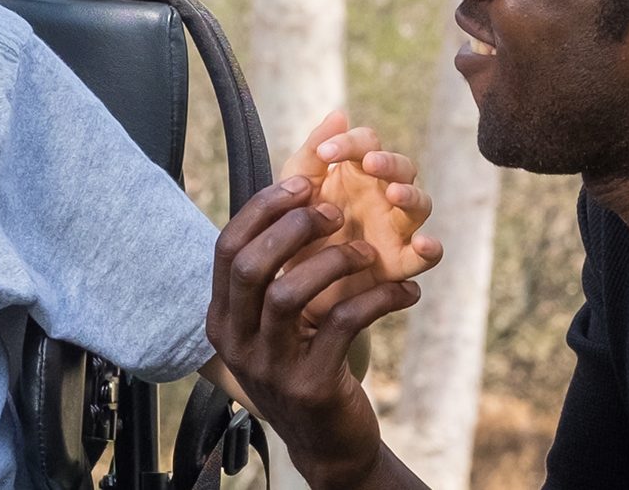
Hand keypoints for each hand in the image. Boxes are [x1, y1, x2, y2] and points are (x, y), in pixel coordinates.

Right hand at [208, 175, 422, 487]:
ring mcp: (269, 367)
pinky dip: (376, 300)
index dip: (263, 209)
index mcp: (223, 317)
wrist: (328, 443)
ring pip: (288, 295)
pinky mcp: (309, 386)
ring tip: (370, 253)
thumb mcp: (280, 322)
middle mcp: (235, 342)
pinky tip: (405, 292)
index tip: (304, 184)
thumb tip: (301, 190)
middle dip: (294, 228)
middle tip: (336, 212)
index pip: (227, 248)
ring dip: (334, 262)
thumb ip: (279, 270)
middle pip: (249, 266)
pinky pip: (341, 326)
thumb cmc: (307, 363)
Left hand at [281, 111, 440, 319]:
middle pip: (403, 168)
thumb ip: (312, 152)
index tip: (325, 154)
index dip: (351, 142)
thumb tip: (339, 113)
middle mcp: (383, 196)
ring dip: (411, 195)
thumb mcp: (295, 188)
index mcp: (357, 173)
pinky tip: (424, 244)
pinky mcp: (398, 263)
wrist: (290, 285)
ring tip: (393, 194)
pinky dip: (431, 250)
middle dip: (389, 163)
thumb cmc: (297, 227)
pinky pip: (424, 256)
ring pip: (420, 205)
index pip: (368, 144)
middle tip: (369, 164)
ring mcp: (395, 228)